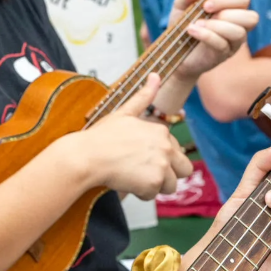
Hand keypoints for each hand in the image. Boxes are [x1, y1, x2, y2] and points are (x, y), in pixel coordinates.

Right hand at [63, 74, 192, 198]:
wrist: (85, 156)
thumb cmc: (100, 136)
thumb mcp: (123, 113)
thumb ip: (143, 96)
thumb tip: (155, 75)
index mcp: (161, 131)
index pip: (177, 151)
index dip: (160, 157)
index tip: (140, 157)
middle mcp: (166, 147)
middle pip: (184, 169)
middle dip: (169, 174)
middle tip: (144, 172)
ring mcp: (161, 165)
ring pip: (171, 185)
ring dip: (154, 185)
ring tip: (133, 178)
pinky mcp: (152, 182)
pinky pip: (153, 195)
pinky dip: (140, 193)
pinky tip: (126, 183)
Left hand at [167, 0, 258, 78]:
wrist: (173, 51)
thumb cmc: (182, 26)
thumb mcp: (181, 8)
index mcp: (231, 10)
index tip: (206, 3)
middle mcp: (238, 26)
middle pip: (252, 17)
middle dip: (228, 12)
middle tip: (206, 12)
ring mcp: (233, 43)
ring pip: (239, 33)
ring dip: (217, 26)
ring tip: (196, 24)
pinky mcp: (223, 55)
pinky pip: (222, 44)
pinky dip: (206, 35)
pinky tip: (192, 31)